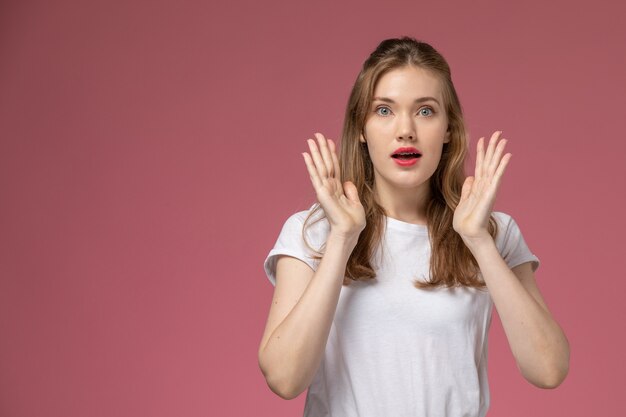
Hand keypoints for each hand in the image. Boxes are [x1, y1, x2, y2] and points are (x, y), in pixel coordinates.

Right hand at [302, 133, 365, 240]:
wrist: (350, 231)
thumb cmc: (353, 221)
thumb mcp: (356, 203)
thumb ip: (351, 191)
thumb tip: (347, 181)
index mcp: (337, 188)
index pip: (334, 166)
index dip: (332, 153)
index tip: (330, 141)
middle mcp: (329, 186)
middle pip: (325, 163)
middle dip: (322, 148)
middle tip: (317, 134)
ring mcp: (324, 189)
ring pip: (319, 166)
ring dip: (315, 152)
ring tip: (310, 139)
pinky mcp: (321, 192)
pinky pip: (315, 175)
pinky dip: (310, 165)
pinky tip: (306, 155)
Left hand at [453, 131, 510, 245]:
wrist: (468, 232)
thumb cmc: (466, 220)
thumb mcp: (463, 201)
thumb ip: (467, 189)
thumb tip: (470, 178)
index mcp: (477, 186)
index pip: (480, 165)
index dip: (481, 152)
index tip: (483, 138)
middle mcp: (485, 185)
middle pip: (489, 162)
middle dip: (493, 147)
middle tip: (498, 132)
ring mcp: (489, 188)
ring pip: (494, 166)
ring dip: (498, 152)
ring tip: (504, 139)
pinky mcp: (491, 193)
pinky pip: (497, 176)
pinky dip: (501, 165)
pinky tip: (507, 155)